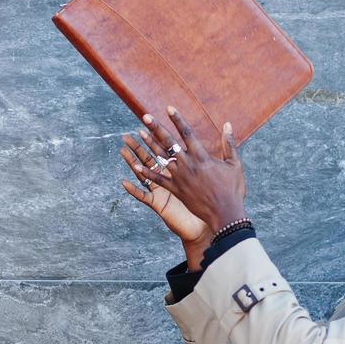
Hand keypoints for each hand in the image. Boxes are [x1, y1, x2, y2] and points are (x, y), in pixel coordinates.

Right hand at [119, 129, 209, 247]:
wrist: (210, 221)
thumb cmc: (210, 200)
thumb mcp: (209, 174)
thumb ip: (209, 155)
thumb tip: (222, 132)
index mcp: (177, 170)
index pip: (164, 150)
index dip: (156, 136)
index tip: (148, 122)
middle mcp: (166, 179)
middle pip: (149, 159)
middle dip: (139, 146)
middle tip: (128, 134)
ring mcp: (161, 191)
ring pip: (143, 174)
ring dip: (132, 163)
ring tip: (122, 151)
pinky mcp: (159, 204)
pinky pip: (144, 196)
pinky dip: (134, 190)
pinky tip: (124, 183)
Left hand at [135, 105, 247, 233]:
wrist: (225, 213)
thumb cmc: (233, 189)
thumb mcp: (234, 164)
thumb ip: (229, 144)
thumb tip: (227, 124)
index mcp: (202, 156)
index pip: (187, 133)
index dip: (177, 119)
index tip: (168, 108)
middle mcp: (188, 164)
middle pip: (169, 142)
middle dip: (156, 128)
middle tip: (145, 116)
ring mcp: (180, 177)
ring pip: (161, 158)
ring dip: (149, 145)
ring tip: (139, 133)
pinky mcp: (176, 190)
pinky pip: (158, 180)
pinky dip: (147, 173)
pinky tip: (136, 165)